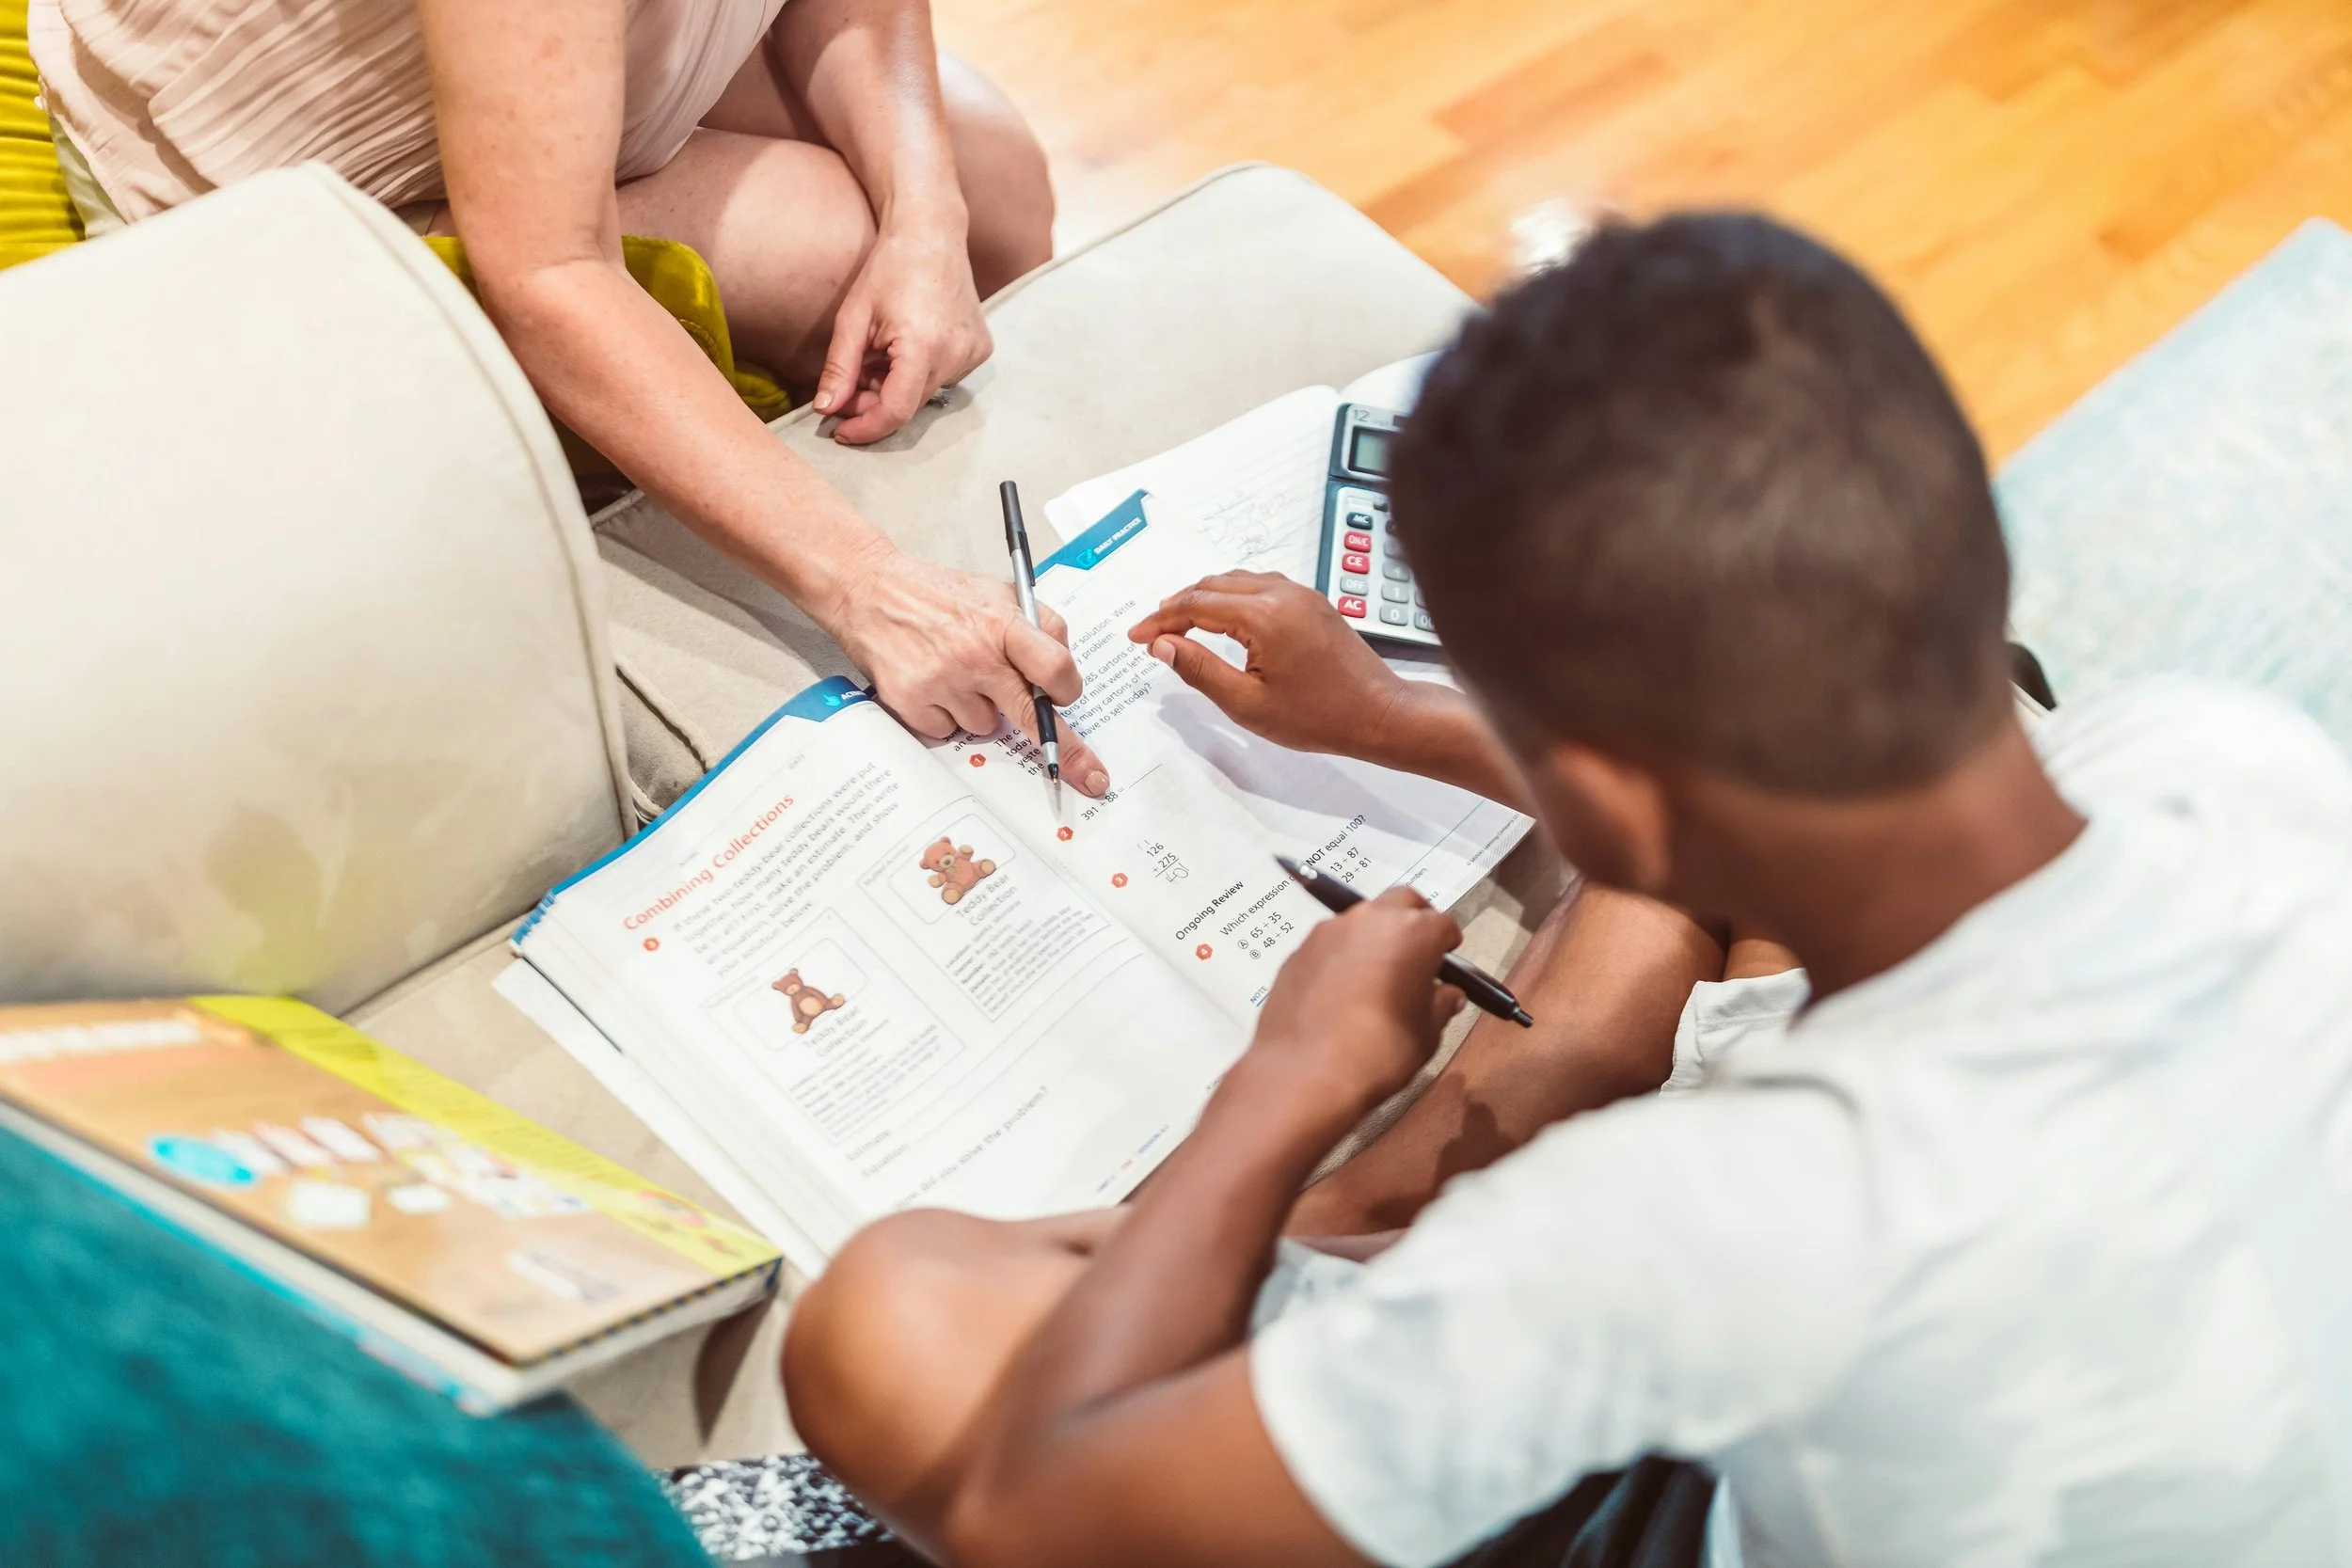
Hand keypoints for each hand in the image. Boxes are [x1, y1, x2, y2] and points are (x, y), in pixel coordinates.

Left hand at [813, 227, 990, 444]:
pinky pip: (943, 378)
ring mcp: (973, 353)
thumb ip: (840, 368)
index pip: (895, 411)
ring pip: (925, 394)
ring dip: (895, 388)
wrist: (931, 234)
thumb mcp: (853, 319)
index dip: (865, 429)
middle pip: (909, 405)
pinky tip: (906, 346)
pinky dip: (918, 373)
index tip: (840, 432)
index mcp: (924, 345)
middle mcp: (956, 354)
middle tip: (849, 384)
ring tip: (878, 355)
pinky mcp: (981, 350)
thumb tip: (825, 409)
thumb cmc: (889, 269)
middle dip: (873, 404)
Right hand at [828, 545, 1110, 795]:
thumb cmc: (937, 594)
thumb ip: (1037, 624)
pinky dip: (946, 716)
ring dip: (981, 711)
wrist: (868, 590)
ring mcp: (942, 682)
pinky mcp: (912, 703)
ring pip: (987, 727)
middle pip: (1030, 716)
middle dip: (1063, 748)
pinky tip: (933, 684)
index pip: (1055, 668)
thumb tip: (1063, 668)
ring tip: (957, 675)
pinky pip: (949, 731)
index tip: (1068, 700)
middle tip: (1089, 776)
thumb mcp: (995, 591)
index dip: (1068, 690)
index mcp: (1002, 623)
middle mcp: (974, 655)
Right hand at [1127, 572, 1412, 755]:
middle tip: (1153, 632)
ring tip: (1179, 623)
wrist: (1379, 713)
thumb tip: (1162, 646)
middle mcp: (1282, 594)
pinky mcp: (1313, 602)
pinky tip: (1223, 616)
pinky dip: (1232, 596)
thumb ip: (1200, 670)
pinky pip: (1261, 585)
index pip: (1196, 605)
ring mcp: (1301, 594)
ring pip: (1237, 581)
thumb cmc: (1320, 715)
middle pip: (1213, 585)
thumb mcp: (1247, 703)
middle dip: (1177, 605)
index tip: (1137, 637)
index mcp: (1264, 616)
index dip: (1160, 620)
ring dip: (1204, 597)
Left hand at [1248, 887, 1465, 1113]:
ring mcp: (1328, 930)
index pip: (1442, 924)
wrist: (1303, 1072)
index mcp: (1412, 932)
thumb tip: (1447, 994)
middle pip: (1401, 903)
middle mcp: (1369, 919)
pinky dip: (1342, 956)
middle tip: (1416, 955)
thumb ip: (1440, 1006)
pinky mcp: (1298, 950)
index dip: (1447, 945)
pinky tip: (1340, 992)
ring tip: (1376, 975)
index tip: (1445, 964)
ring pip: (1361, 919)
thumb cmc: (1379, 1052)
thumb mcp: (1426, 1035)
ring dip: (1375, 937)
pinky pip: (1330, 944)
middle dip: (1414, 921)